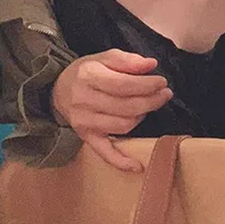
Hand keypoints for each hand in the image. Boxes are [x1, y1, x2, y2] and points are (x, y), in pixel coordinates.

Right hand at [52, 48, 172, 171]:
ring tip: (150, 105)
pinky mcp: (86, 137)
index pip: (123, 84)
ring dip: (142, 117)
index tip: (162, 82)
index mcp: (89, 76)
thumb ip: (128, 60)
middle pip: (126, 107)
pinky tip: (138, 165)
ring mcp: (85, 122)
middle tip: (165, 94)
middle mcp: (84, 101)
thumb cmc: (86, 71)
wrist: (59, 90)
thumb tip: (151, 64)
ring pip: (122, 126)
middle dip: (151, 101)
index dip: (146, 85)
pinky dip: (121, 161)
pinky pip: (105, 153)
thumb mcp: (104, 58)